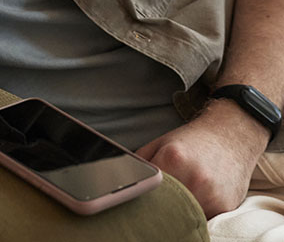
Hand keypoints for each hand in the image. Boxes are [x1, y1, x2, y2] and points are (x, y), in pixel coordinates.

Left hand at [136, 101, 268, 218]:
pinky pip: (203, 219)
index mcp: (173, 159)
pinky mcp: (225, 206)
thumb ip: (140, 162)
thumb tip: (124, 180)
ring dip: (178, 212)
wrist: (230, 135)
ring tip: (176, 200)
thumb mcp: (160, 143)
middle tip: (157, 202)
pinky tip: (194, 202)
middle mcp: (193, 178)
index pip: (148, 189)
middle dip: (159, 206)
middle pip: (166, 205)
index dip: (142, 196)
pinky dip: (196, 214)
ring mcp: (211, 194)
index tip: (140, 200)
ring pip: (184, 215)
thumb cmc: (191, 140)